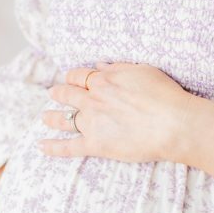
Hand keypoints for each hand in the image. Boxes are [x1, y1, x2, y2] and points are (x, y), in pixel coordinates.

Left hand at [39, 61, 195, 162]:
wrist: (172, 123)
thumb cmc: (163, 95)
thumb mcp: (142, 71)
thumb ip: (118, 67)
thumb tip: (100, 65)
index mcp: (103, 80)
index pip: (79, 76)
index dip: (73, 77)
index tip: (72, 79)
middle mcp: (92, 99)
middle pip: (67, 94)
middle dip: (59, 93)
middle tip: (53, 94)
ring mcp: (91, 122)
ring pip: (63, 118)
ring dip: (51, 117)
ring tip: (44, 117)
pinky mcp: (95, 144)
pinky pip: (68, 147)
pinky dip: (53, 147)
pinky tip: (41, 146)